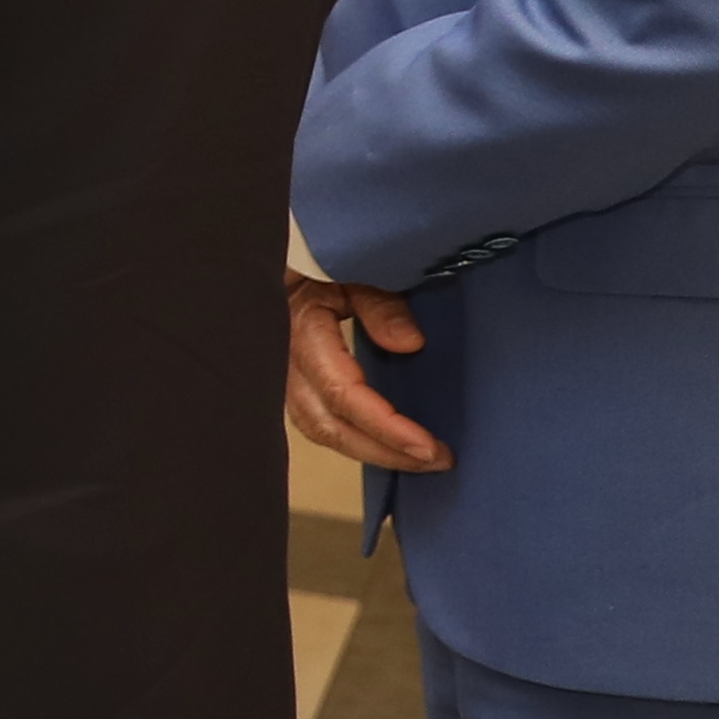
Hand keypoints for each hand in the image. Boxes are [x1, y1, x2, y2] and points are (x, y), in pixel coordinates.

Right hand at [284, 274, 449, 471]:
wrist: (288, 258)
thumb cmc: (325, 259)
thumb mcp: (355, 270)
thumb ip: (380, 304)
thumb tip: (411, 345)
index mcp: (301, 330)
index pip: (342, 393)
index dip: (385, 425)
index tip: (428, 445)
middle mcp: (284, 362)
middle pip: (328, 425)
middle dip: (384, 450)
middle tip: (436, 460)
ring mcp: (282, 375)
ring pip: (320, 430)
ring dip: (370, 451)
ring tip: (417, 459)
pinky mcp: (291, 381)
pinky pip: (319, 421)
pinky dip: (354, 438)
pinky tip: (387, 443)